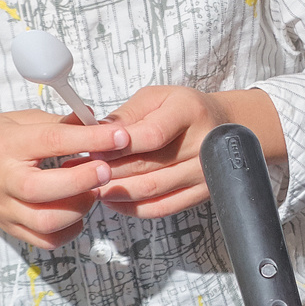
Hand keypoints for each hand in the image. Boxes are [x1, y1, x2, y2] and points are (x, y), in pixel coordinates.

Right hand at [0, 111, 130, 249]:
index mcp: (5, 145)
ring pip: (45, 222)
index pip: (52, 141)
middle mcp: (2, 180)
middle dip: (81, 180)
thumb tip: (97, 120)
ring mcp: (6, 209)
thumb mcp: (21, 121)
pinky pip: (46, 241)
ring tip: (92, 190)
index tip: (120, 136)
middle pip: (41, 189)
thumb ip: (60, 122)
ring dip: (78, 207)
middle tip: (106, 170)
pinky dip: (70, 230)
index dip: (90, 139)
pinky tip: (77, 210)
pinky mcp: (13, 229)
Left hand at [94, 85, 278, 217]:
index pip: (151, 135)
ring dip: (116, 192)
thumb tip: (95, 135)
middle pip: (148, 167)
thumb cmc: (184, 109)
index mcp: (190, 112)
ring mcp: (204, 172)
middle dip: (108, 171)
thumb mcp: (156, 97)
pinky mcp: (201, 193)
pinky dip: (133, 208)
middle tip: (81, 171)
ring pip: (151, 190)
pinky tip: (114, 200)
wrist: (223, 125)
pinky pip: (162, 208)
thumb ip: (127, 115)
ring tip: (92, 186)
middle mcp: (203, 144)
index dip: (118, 146)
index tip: (91, 149)